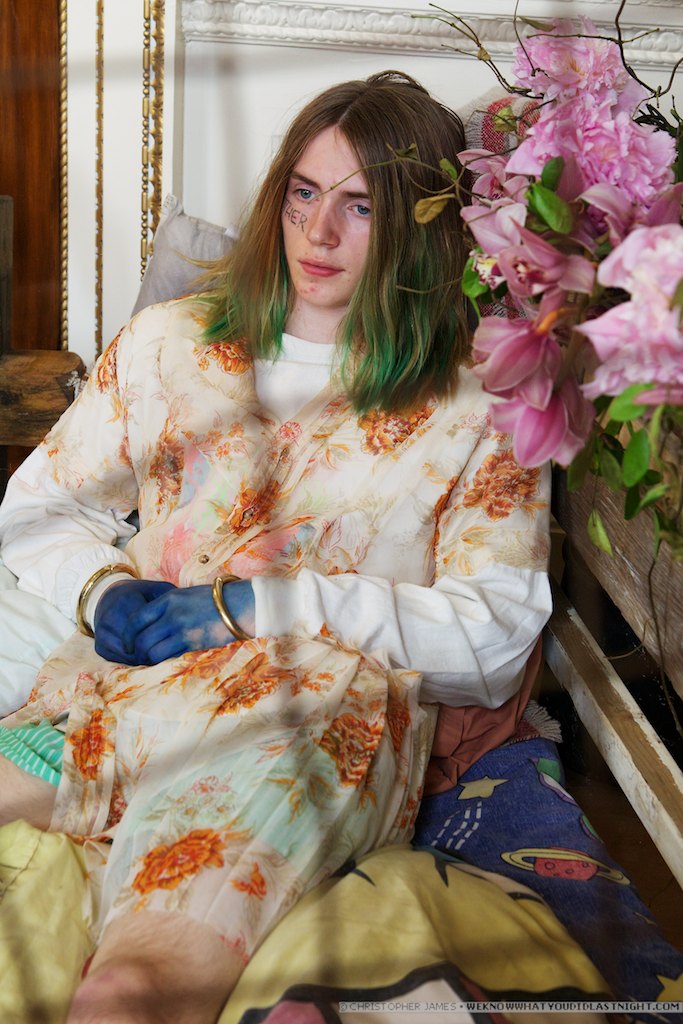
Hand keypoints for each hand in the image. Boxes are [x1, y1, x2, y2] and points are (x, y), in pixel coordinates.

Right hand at [93, 578, 175, 663]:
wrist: (109, 597)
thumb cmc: (140, 594)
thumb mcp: (156, 590)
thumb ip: (170, 598)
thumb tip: (188, 613)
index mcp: (125, 601)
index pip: (146, 627)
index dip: (163, 636)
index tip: (176, 638)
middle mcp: (109, 618)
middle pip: (137, 645)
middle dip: (155, 649)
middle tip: (171, 650)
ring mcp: (101, 634)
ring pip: (128, 656)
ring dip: (145, 658)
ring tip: (160, 654)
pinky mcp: (99, 646)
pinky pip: (119, 660)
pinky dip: (134, 661)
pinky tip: (146, 656)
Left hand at [117, 579, 254, 665]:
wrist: (241, 604)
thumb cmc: (216, 600)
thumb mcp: (186, 595)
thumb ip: (168, 606)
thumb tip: (152, 622)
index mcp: (168, 600)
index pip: (136, 619)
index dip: (128, 635)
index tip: (128, 643)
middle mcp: (172, 615)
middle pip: (141, 639)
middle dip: (136, 651)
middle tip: (139, 656)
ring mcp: (183, 631)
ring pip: (153, 653)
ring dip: (150, 660)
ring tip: (153, 661)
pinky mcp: (194, 645)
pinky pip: (170, 658)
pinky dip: (165, 662)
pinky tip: (168, 661)